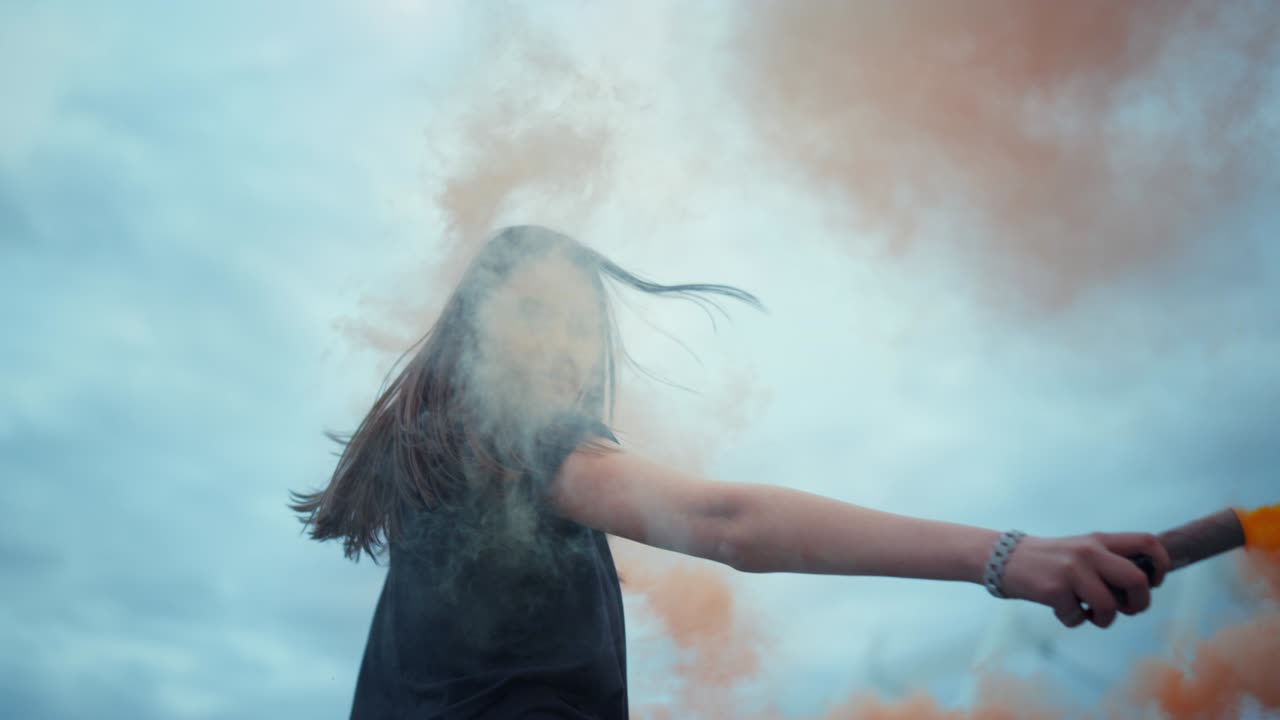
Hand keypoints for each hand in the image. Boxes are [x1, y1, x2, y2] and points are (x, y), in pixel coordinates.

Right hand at [998, 532, 1171, 628]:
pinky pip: (1078, 617)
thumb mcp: (1081, 551)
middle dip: (1139, 603)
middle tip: (1127, 609)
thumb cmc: (1049, 561)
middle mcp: (1089, 551)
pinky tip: (1063, 610)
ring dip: (1105, 620)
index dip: (1160, 565)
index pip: (1148, 542)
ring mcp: (1071, 570)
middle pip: (1137, 579)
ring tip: (1091, 615)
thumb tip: (1143, 586)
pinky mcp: (1054, 589)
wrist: (1003, 558)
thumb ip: (1109, 561)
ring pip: (1110, 606)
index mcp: (1099, 540)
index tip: (1152, 582)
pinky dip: (1073, 620)